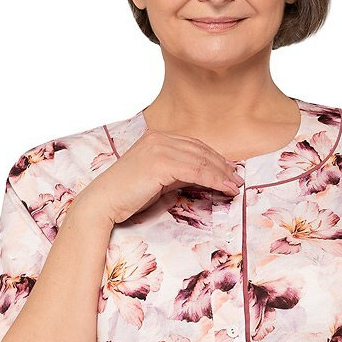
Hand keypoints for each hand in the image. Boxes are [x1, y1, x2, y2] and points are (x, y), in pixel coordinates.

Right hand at [77, 126, 242, 225]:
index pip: (194, 145)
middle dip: (222, 165)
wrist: (103, 202)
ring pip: (201, 160)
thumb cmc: (127, 195)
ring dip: (222, 174)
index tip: (230, 171)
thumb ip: (177, 173)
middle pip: (200, 150)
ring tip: (235, 186)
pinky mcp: (160, 162)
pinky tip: (225, 188)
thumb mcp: (157, 179)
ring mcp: (159, 148)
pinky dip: (214, 179)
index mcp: (157, 138)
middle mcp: (158, 138)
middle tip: (238, 179)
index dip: (215, 158)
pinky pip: (196, 170)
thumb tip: (202, 177)